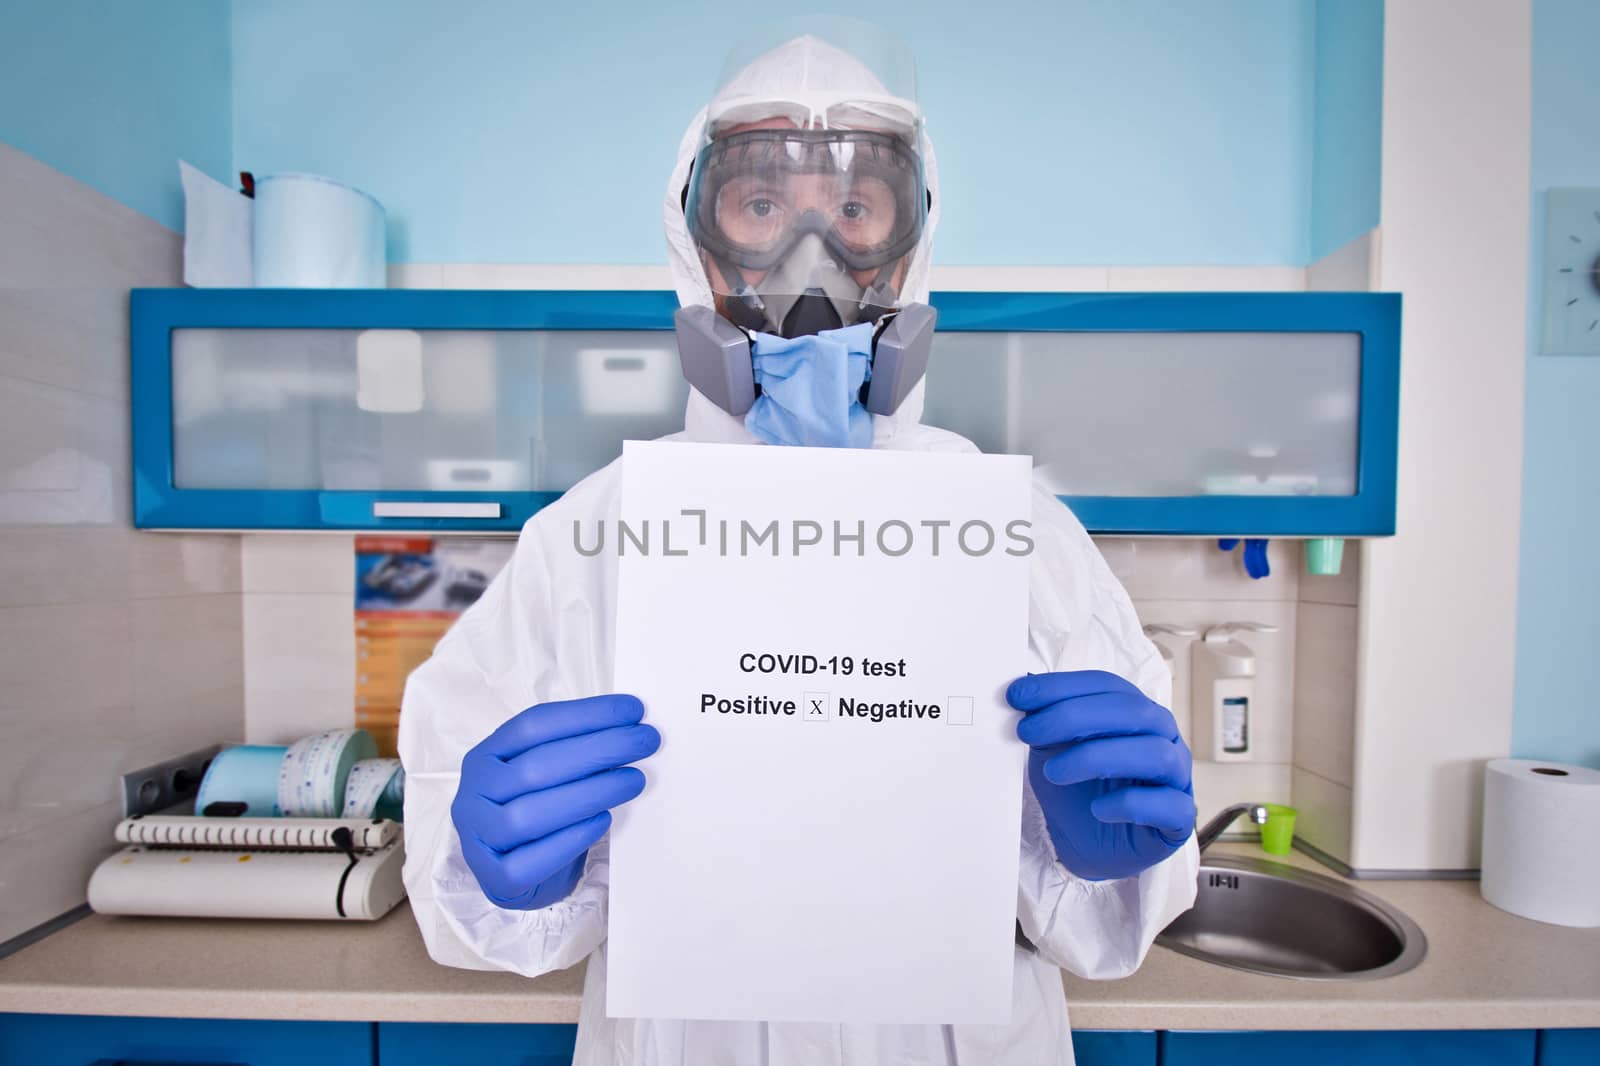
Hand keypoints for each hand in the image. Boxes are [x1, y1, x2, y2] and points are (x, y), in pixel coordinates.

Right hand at [451, 694, 659, 909]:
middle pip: (535, 767)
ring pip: (529, 815)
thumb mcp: (547, 775)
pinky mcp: (494, 879)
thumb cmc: (540, 815)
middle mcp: (473, 794)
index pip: (532, 726)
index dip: (585, 715)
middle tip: (645, 741)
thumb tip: (628, 728)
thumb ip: (573, 751)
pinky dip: (570, 839)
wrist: (522, 876)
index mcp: (485, 757)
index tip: (632, 710)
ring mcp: (478, 838)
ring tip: (633, 780)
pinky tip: (602, 821)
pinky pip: (531, 861)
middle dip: (598, 749)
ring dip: (590, 793)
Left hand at [1007, 671, 1194, 880]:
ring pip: (1155, 754)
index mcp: (1136, 712)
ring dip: (1097, 757)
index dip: (1062, 686)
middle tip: (1029, 732)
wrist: (1081, 845)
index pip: (1107, 685)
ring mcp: (1176, 778)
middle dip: (1074, 716)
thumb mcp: (1051, 747)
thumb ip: (1044, 716)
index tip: (1018, 696)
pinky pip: (1170, 805)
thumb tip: (1020, 684)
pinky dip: (1130, 804)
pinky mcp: (1178, 820)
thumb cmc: (1074, 790)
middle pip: (1134, 712)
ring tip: (1054, 773)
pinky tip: (1098, 809)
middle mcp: (1163, 738)